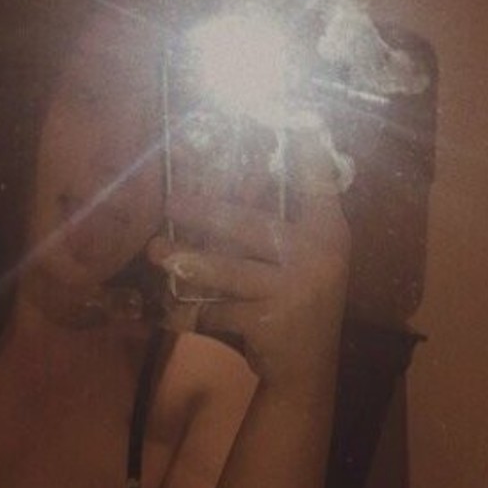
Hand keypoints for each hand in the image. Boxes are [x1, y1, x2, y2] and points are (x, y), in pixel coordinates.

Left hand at [146, 128, 350, 387]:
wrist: (307, 371)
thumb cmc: (299, 302)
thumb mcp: (308, 258)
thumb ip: (292, 221)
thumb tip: (252, 172)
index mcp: (329, 233)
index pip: (319, 182)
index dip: (308, 150)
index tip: (296, 116)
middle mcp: (316, 256)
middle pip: (252, 226)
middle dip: (206, 213)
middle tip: (169, 202)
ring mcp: (292, 291)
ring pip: (229, 271)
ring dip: (190, 263)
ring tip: (158, 253)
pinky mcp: (267, 323)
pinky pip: (217, 310)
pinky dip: (194, 309)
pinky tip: (171, 307)